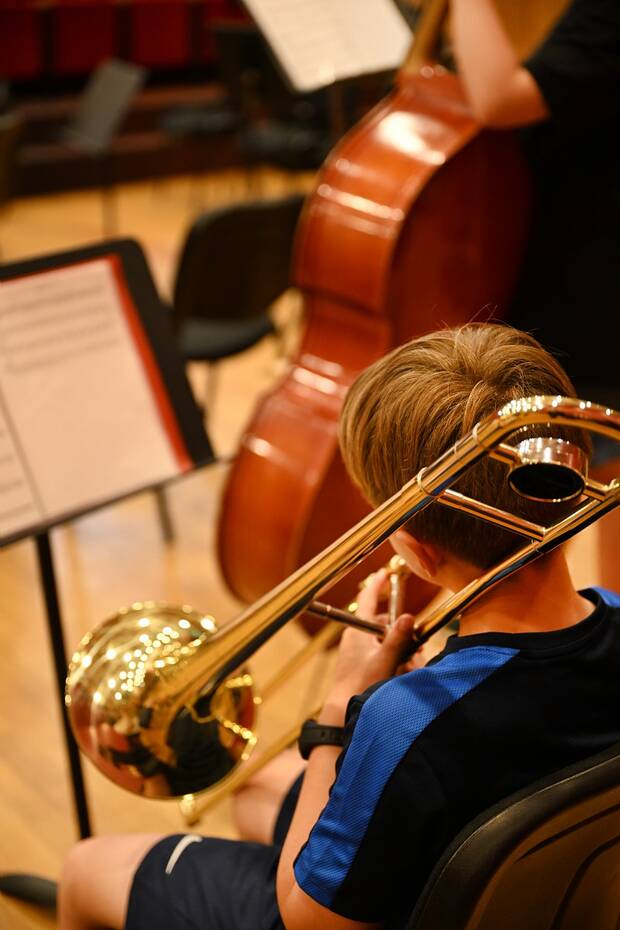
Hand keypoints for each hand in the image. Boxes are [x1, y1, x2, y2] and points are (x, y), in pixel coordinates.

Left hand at [324, 569, 414, 713]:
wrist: (341, 710)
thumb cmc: (359, 685)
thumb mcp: (384, 661)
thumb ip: (397, 639)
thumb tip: (409, 617)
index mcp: (358, 630)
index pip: (368, 598)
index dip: (377, 583)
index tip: (385, 571)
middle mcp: (357, 637)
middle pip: (384, 624)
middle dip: (403, 634)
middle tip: (418, 645)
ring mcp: (358, 651)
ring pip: (386, 642)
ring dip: (402, 652)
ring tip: (412, 667)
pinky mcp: (360, 664)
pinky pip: (382, 655)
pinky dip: (395, 661)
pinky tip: (403, 674)